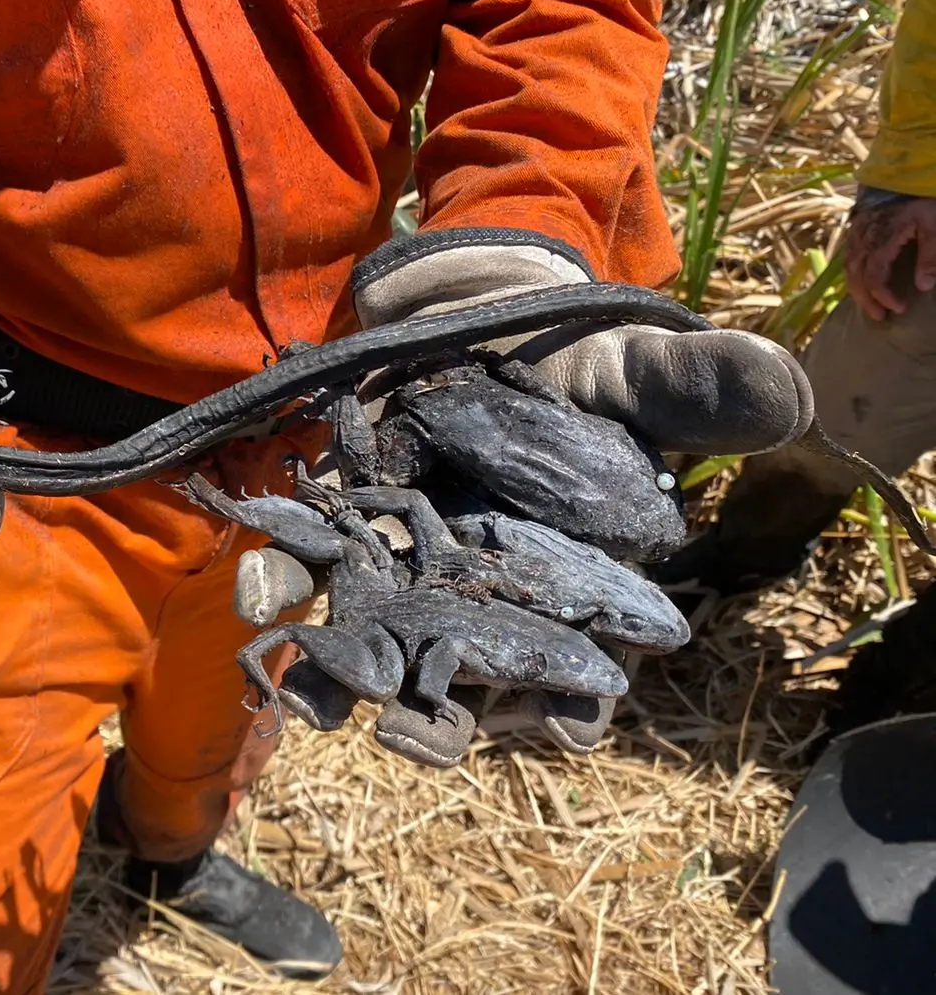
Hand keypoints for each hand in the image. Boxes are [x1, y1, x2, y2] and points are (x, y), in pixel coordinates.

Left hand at [242, 229, 812, 761]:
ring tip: (305, 685)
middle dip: (428, 715)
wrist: (486, 320)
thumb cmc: (581, 365)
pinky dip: (285, 585)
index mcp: (573, 596)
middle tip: (398, 729)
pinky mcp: (345, 534)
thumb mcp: (640, 371)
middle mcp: (487, 605)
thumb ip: (696, 392)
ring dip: (340, 674)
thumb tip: (786, 394)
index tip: (542, 716)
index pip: (576, 686)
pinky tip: (262, 589)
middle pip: (462, 692)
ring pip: (376, 651)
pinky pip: (313, 577)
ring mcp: (409, 577)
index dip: (561, 709)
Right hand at [843, 193, 935, 320]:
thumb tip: (923, 286)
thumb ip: (929, 256)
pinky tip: (864, 279)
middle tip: (880, 316)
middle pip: (855, 276)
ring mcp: (856, 232)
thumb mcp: (933, 225)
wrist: (905, 169)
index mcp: (881, 239)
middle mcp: (862, 238)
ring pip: (848, 267)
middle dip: (866, 299)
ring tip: (870, 303)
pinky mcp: (857, 227)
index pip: (874, 277)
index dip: (883, 296)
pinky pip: (849, 255)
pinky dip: (854, 273)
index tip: (899, 309)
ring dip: (857, 288)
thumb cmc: (921, 197)